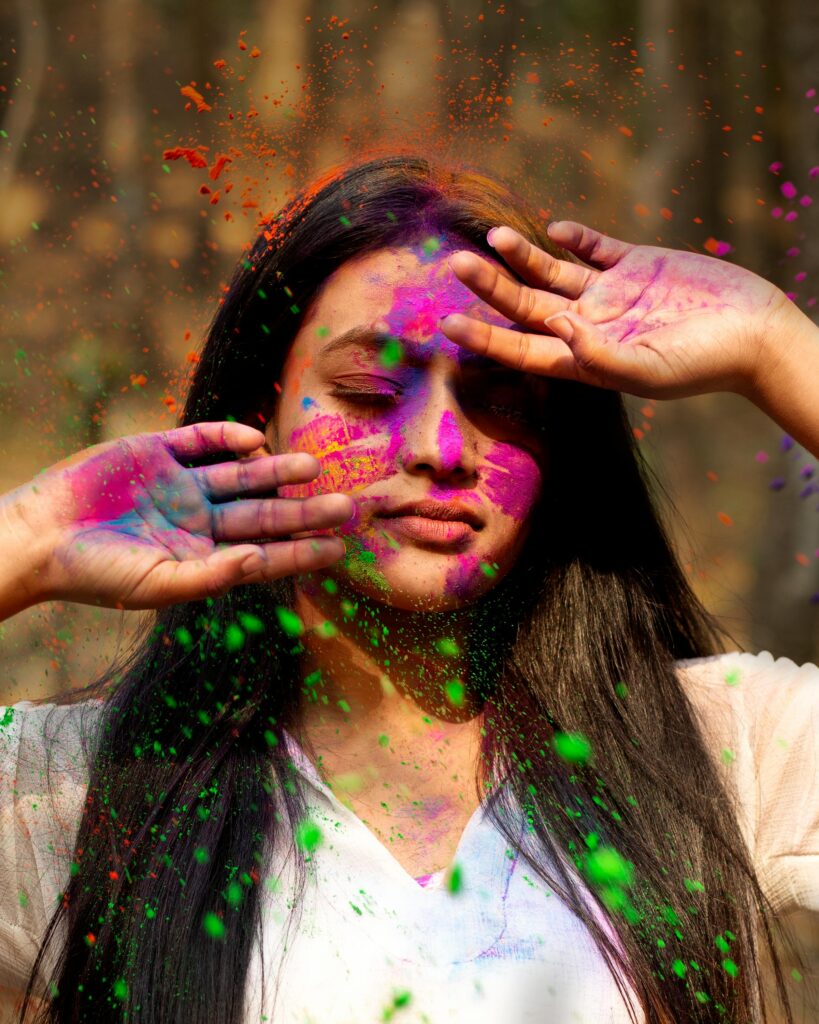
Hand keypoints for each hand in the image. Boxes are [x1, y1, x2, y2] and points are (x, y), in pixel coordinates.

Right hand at [0, 422, 353, 611]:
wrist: (39, 537)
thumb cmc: (95, 574)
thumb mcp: (158, 584)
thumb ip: (213, 575)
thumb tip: (262, 560)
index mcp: (203, 555)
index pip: (265, 553)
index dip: (302, 550)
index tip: (340, 549)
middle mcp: (199, 518)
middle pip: (264, 512)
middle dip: (304, 510)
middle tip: (349, 506)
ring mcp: (180, 483)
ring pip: (241, 475)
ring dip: (276, 470)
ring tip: (314, 466)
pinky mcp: (156, 451)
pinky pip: (201, 440)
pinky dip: (227, 437)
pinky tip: (255, 441)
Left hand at [440, 222, 792, 399]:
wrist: (754, 333)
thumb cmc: (703, 363)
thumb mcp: (648, 370)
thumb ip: (598, 356)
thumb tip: (553, 325)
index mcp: (584, 358)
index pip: (522, 348)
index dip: (485, 339)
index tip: (448, 324)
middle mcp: (588, 325)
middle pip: (526, 304)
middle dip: (491, 287)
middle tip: (455, 265)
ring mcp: (611, 293)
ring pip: (552, 272)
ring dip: (522, 256)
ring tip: (492, 237)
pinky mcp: (636, 264)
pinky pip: (595, 248)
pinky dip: (574, 238)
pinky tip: (553, 230)